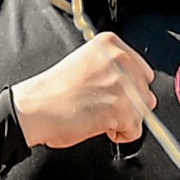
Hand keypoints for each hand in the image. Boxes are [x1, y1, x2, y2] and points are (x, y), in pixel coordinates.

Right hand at [9, 32, 155, 152]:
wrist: (34, 109)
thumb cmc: (52, 92)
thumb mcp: (86, 63)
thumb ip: (113, 69)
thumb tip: (135, 86)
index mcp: (110, 44)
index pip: (143, 70)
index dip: (129, 88)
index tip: (112, 94)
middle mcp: (119, 60)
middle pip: (146, 91)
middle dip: (129, 104)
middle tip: (102, 107)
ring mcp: (123, 84)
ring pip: (142, 111)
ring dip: (124, 120)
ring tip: (98, 115)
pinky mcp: (121, 108)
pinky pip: (135, 129)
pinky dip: (120, 134)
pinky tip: (99, 125)